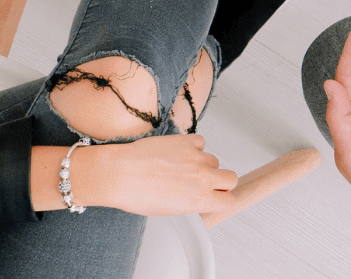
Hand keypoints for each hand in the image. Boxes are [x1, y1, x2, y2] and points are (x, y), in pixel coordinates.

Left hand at [81, 134, 238, 215]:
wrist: (118, 173)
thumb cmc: (136, 194)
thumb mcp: (168, 209)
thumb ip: (191, 202)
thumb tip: (198, 196)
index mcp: (198, 200)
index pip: (229, 200)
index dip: (223, 199)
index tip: (218, 197)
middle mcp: (202, 178)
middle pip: (231, 178)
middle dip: (221, 182)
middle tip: (206, 183)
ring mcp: (196, 157)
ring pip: (214, 160)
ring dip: (203, 164)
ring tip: (181, 168)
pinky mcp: (186, 141)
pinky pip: (201, 142)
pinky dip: (193, 148)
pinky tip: (178, 154)